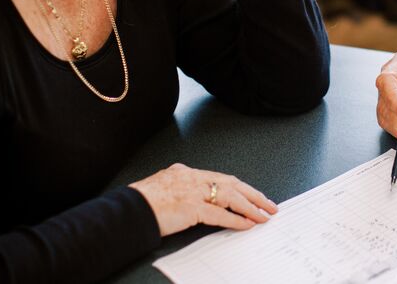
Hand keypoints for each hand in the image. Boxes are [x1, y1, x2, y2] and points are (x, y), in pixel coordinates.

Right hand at [130, 164, 277, 236]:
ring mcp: (192, 191)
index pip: (221, 178)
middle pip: (232, 183)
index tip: (254, 195)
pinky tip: (247, 224)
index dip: (241, 188)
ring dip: (251, 207)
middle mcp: (192, 177)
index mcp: (186, 172)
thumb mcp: (165, 189)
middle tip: (269, 204)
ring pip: (231, 196)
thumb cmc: (141, 203)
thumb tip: (201, 205)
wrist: (126, 209)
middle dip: (254, 194)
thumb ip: (183, 192)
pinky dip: (236, 219)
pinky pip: (220, 214)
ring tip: (264, 215)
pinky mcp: (191, 207)